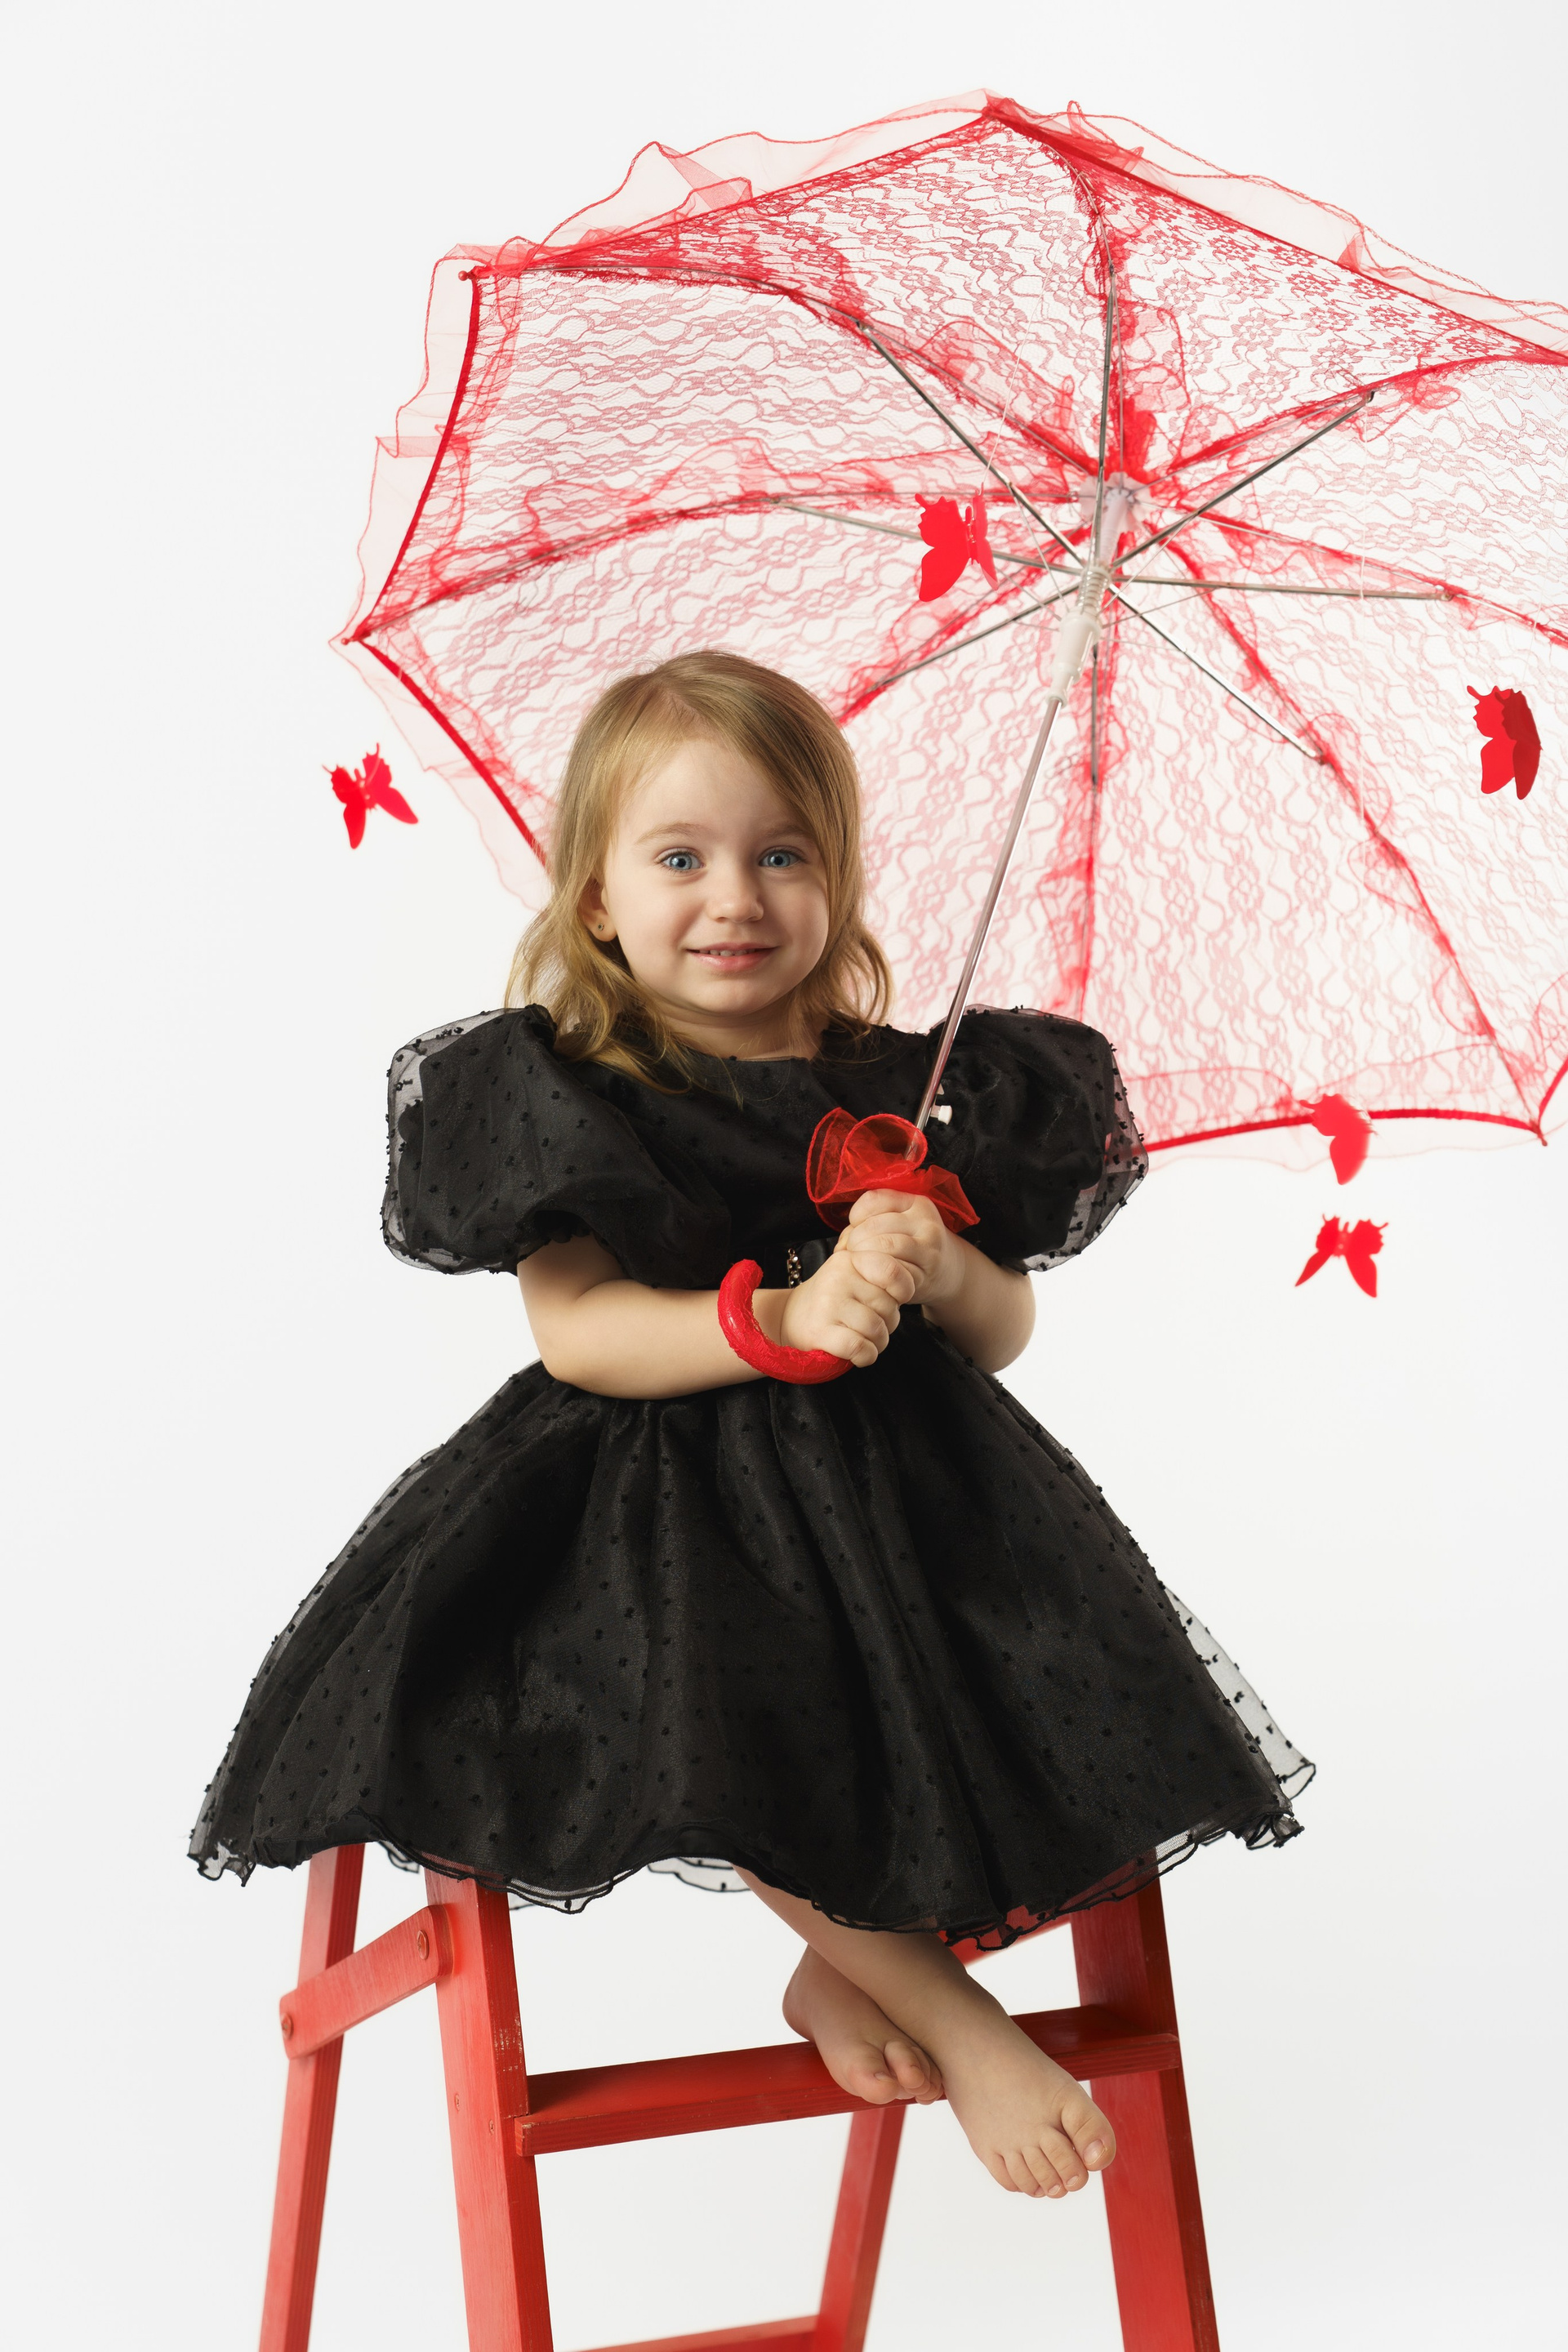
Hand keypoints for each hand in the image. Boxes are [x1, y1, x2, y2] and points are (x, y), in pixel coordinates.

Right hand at [777, 1246, 905, 1367]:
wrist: (791, 1319)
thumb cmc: (835, 1300)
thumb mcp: (855, 1276)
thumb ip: (882, 1276)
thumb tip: (912, 1285)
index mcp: (850, 1260)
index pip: (892, 1271)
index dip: (903, 1290)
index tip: (894, 1299)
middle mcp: (838, 1278)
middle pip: (888, 1306)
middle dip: (888, 1322)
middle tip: (872, 1324)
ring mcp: (828, 1304)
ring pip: (876, 1329)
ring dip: (878, 1342)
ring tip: (866, 1339)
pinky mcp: (820, 1331)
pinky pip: (860, 1348)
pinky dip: (866, 1356)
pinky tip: (859, 1354)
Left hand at [834, 1188, 959, 1310]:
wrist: (945, 1271)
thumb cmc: (910, 1245)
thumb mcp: (897, 1223)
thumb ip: (868, 1223)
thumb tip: (840, 1247)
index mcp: (915, 1201)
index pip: (872, 1200)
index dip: (855, 1216)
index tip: (856, 1229)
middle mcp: (925, 1221)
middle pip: (875, 1226)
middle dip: (855, 1242)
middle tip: (852, 1253)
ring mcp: (928, 1247)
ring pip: (885, 1246)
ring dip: (864, 1257)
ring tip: (860, 1264)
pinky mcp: (924, 1273)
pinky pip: (892, 1270)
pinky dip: (876, 1274)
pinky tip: (874, 1276)